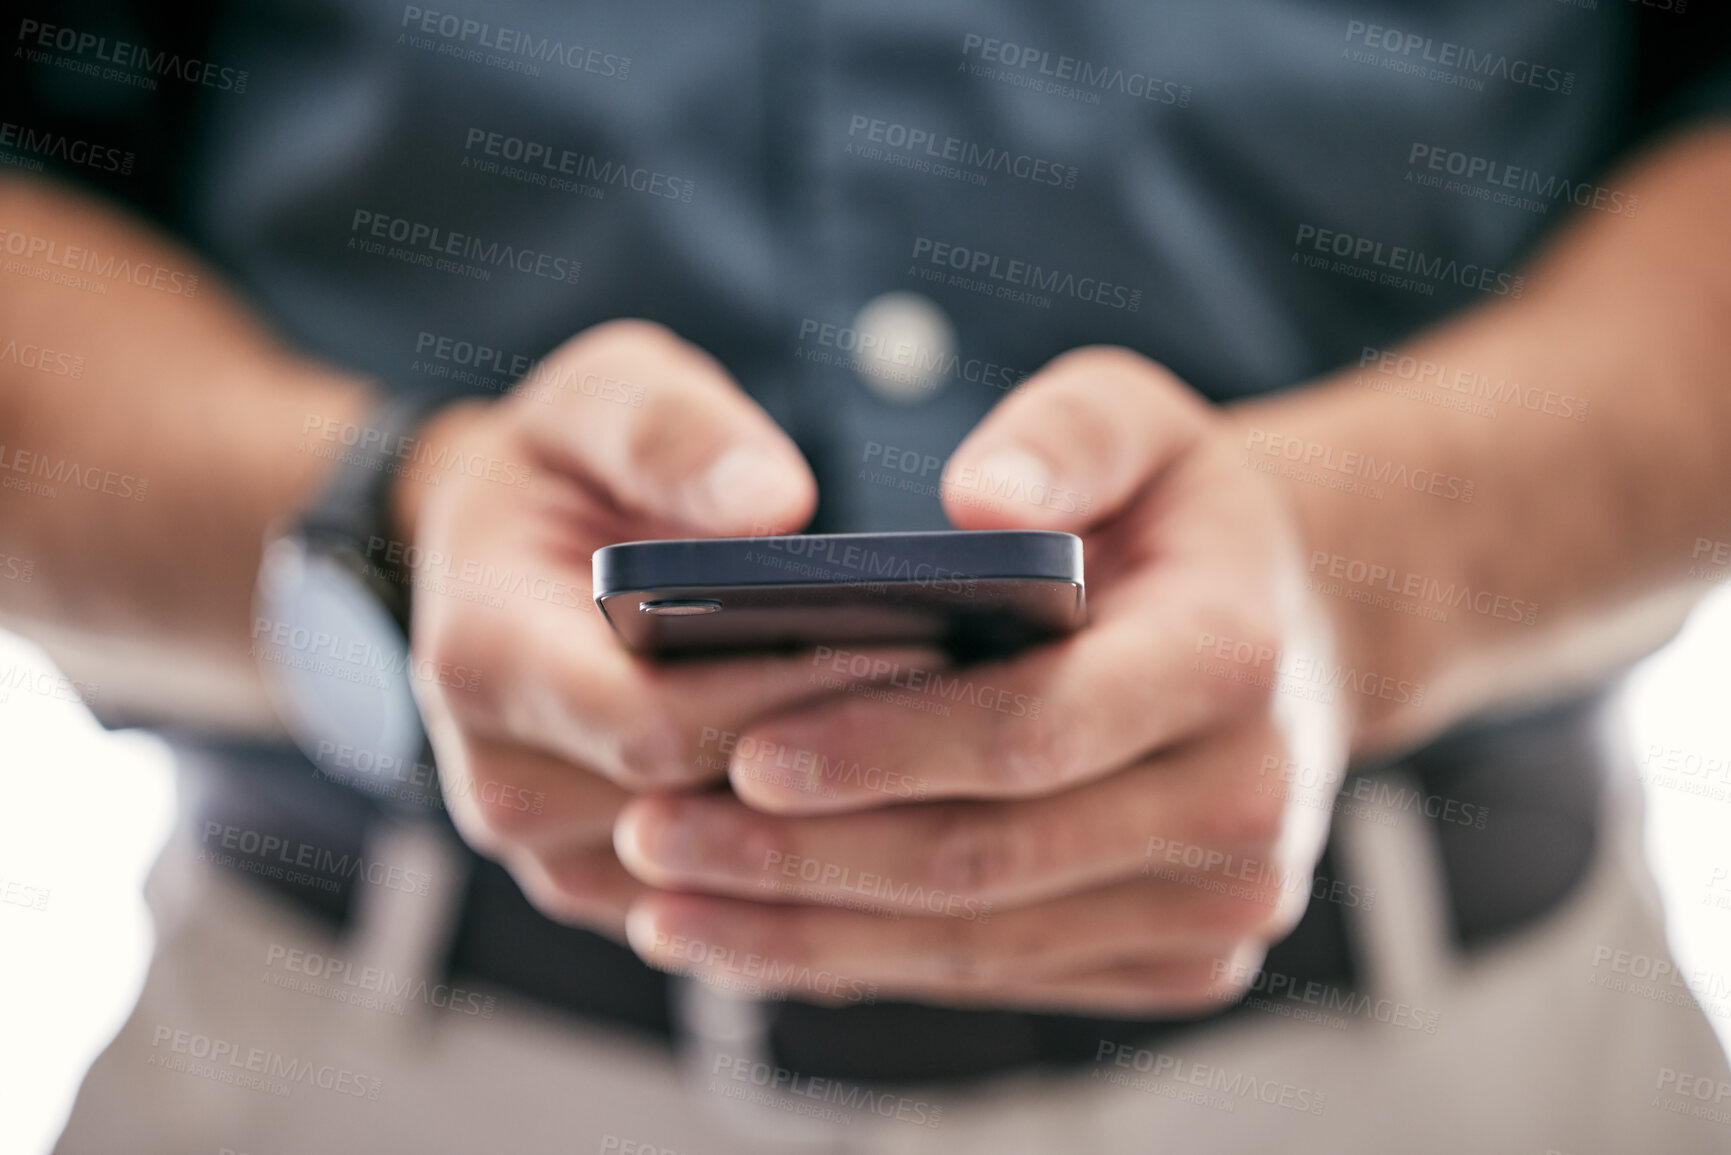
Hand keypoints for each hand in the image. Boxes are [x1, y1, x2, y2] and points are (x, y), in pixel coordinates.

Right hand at [404, 320, 907, 938]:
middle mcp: (500, 780)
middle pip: (696, 815)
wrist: (495, 548)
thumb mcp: (601, 397)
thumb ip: (673, 434)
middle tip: (976, 707)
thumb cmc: (560, 467)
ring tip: (957, 749)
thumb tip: (772, 502)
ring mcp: (548, 848)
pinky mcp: (601, 881)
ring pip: (719, 879)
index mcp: (484, 658)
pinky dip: (811, 859)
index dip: (792, 696)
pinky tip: (906, 798)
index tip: (920, 649)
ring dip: (837, 825)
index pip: (654, 723)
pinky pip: (721, 904)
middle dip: (837, 764)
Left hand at [615, 347, 1354, 1013]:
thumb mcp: (1141, 420)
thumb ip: (1066, 434)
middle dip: (806, 858)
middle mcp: (1243, 799)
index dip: (882, 749)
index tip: (743, 756)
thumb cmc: (1181, 517)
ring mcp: (1220, 900)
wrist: (1290, 634)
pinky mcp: (1184, 957)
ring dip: (812, 934)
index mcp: (1230, 655)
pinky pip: (1003, 974)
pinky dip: (873, 964)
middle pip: (986, 857)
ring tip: (673, 907)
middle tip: (658, 840)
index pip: (1034, 725)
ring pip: (980, 940)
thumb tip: (980, 500)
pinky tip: (763, 938)